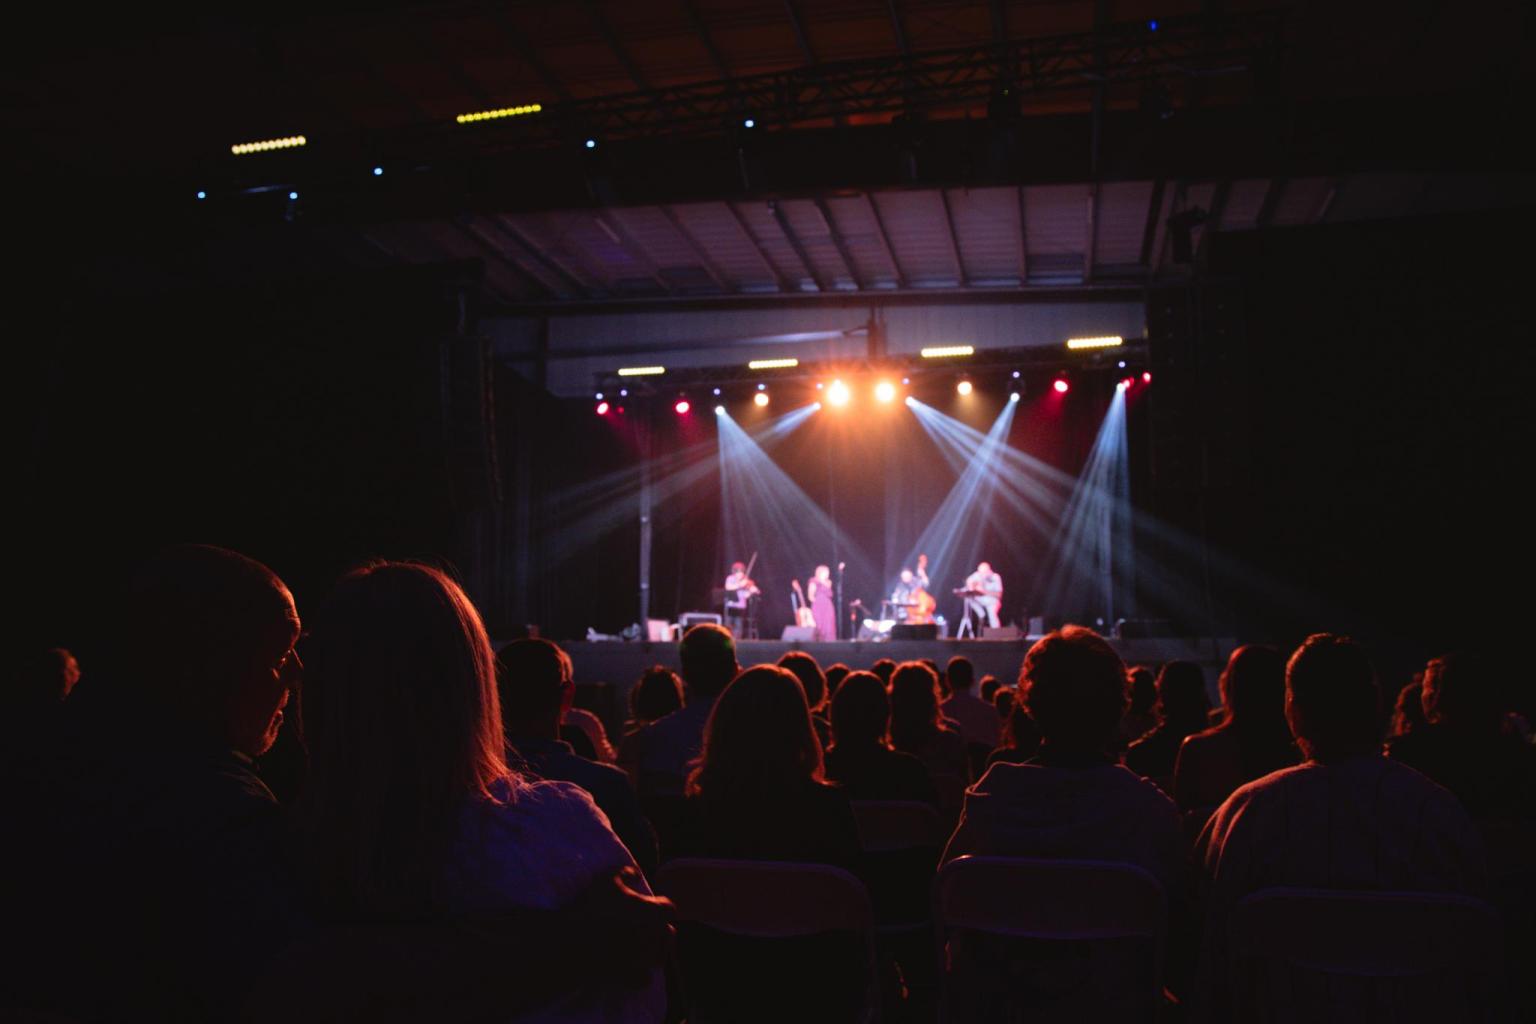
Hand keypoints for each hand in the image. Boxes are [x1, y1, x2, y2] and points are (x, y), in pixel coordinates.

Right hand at [565, 866, 675, 987]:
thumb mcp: (607, 879)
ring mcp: (644, 960)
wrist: (573, 944)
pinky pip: (644, 978)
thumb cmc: (592, 908)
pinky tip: (630, 968)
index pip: (668, 908)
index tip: (647, 905)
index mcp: (654, 912)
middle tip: (643, 926)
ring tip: (639, 946)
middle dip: (659, 929)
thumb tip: (636, 874)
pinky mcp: (632, 978)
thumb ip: (626, 872)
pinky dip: (640, 974)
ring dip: (653, 951)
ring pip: (660, 957)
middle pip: (668, 934)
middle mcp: (655, 937)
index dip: (659, 905)